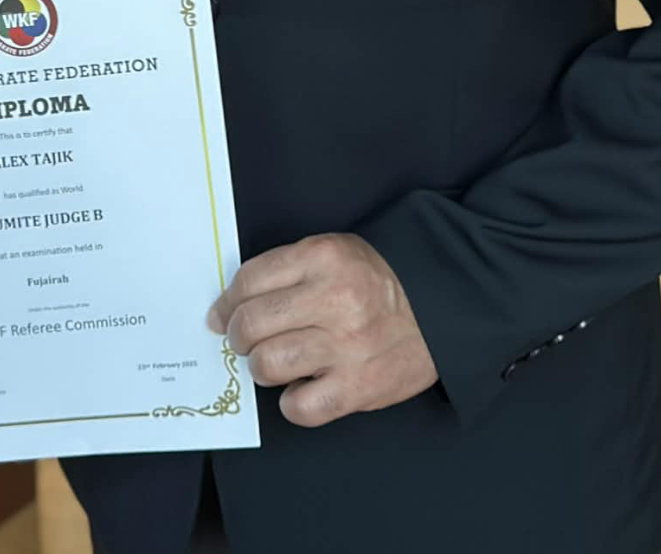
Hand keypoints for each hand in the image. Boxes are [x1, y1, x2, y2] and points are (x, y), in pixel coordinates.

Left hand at [208, 232, 436, 427]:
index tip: (221, 314)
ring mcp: (347, 346)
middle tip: (243, 339)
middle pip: (251, 324)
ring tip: (274, 360)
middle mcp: (335, 299)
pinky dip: (292, 401)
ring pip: (267, 364)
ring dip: (261, 366)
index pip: (248, 280)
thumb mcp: (332, 252)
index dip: (226, 302)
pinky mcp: (358, 388)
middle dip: (238, 335)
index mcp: (323, 257)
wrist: (438, 309)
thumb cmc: (376, 281)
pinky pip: (299, 407)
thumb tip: (231, 303)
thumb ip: (286, 269)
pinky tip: (302, 387)